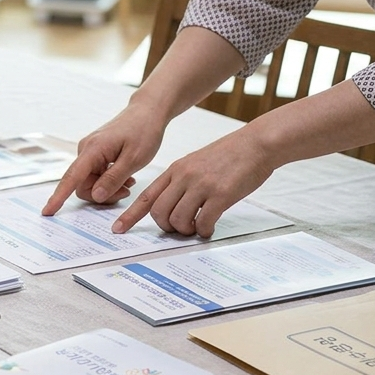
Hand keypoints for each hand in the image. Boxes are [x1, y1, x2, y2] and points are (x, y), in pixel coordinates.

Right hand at [41, 102, 164, 215]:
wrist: (147, 112)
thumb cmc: (143, 131)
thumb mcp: (134, 159)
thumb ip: (113, 179)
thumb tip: (96, 196)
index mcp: (92, 150)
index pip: (71, 178)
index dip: (58, 197)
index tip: (47, 212)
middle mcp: (85, 151)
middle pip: (82, 186)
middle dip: (102, 195)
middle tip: (126, 191)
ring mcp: (89, 152)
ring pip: (90, 183)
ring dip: (108, 188)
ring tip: (129, 182)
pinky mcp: (94, 154)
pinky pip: (95, 176)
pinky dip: (109, 181)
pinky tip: (125, 177)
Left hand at [113, 128, 275, 236]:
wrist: (255, 144)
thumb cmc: (228, 155)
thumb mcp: (195, 163)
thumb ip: (181, 182)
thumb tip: (172, 206)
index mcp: (174, 170)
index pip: (146, 196)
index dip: (130, 215)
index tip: (118, 229)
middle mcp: (183, 177)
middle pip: (158, 212)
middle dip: (166, 227)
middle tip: (179, 229)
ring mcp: (201, 185)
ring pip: (178, 219)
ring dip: (185, 231)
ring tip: (196, 228)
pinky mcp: (220, 194)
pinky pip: (203, 221)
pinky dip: (204, 231)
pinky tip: (209, 228)